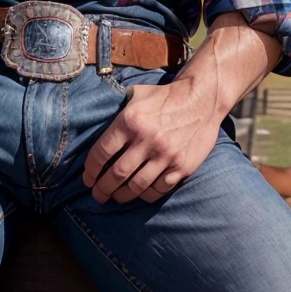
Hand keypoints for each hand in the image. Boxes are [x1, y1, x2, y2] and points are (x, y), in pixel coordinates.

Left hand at [82, 77, 224, 204]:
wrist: (202, 99)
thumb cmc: (166, 97)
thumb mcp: (137, 94)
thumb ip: (118, 107)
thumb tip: (97, 118)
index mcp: (130, 121)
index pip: (102, 152)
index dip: (91, 170)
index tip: (88, 178)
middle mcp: (147, 140)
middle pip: (116, 174)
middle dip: (102, 189)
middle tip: (97, 194)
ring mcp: (165, 156)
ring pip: (136, 186)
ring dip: (121, 196)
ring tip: (115, 197)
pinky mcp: (182, 167)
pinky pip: (158, 189)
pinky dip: (145, 195)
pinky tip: (139, 194)